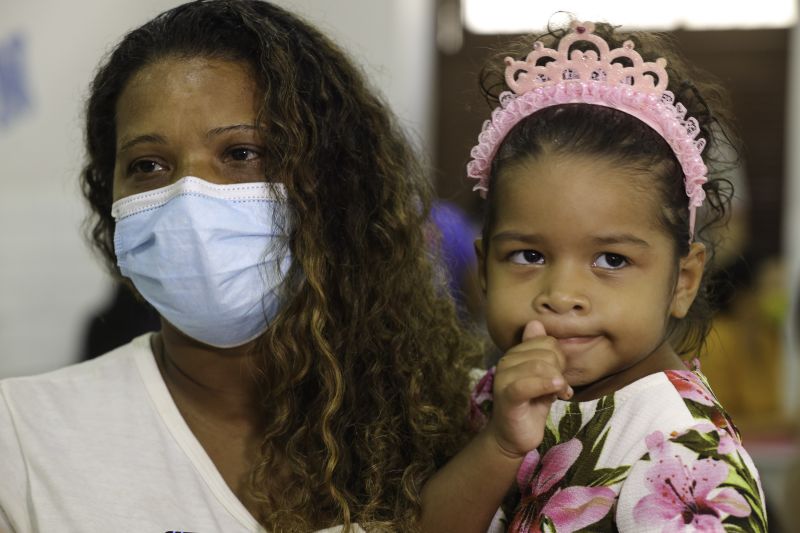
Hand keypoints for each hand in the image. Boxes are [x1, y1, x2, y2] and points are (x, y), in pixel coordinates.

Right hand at [486, 320, 572, 458]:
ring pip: (540, 366)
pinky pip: (527, 384)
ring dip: (557, 381)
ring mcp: (504, 378)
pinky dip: (545, 385)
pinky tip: (558, 392)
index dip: (559, 358)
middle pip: (546, 353)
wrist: (514, 436)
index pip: (546, 342)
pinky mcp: (506, 396)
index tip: (560, 376)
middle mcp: (506, 362)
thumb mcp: (543, 377)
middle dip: (559, 370)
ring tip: (559, 395)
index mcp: (515, 354)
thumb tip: (535, 323)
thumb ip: (543, 353)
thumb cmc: (531, 405)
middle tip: (559, 388)